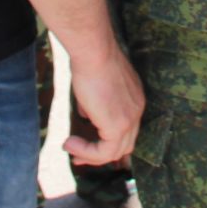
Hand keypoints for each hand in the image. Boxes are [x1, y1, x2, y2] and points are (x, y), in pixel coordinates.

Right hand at [64, 41, 143, 166]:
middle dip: (99, 154)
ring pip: (114, 152)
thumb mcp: (94, 86)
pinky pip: (103, 152)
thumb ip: (94, 104)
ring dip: (89, 155)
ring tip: (70, 148)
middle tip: (77, 155)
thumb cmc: (91, 60)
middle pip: (124, 145)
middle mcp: (137, 110)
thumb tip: (86, 115)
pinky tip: (70, 144)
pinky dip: (86, 152)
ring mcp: (130, 119)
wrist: (93, 51)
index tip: (84, 143)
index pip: (126, 129)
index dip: (106, 140)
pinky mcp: (118, 126)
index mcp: (134, 99)